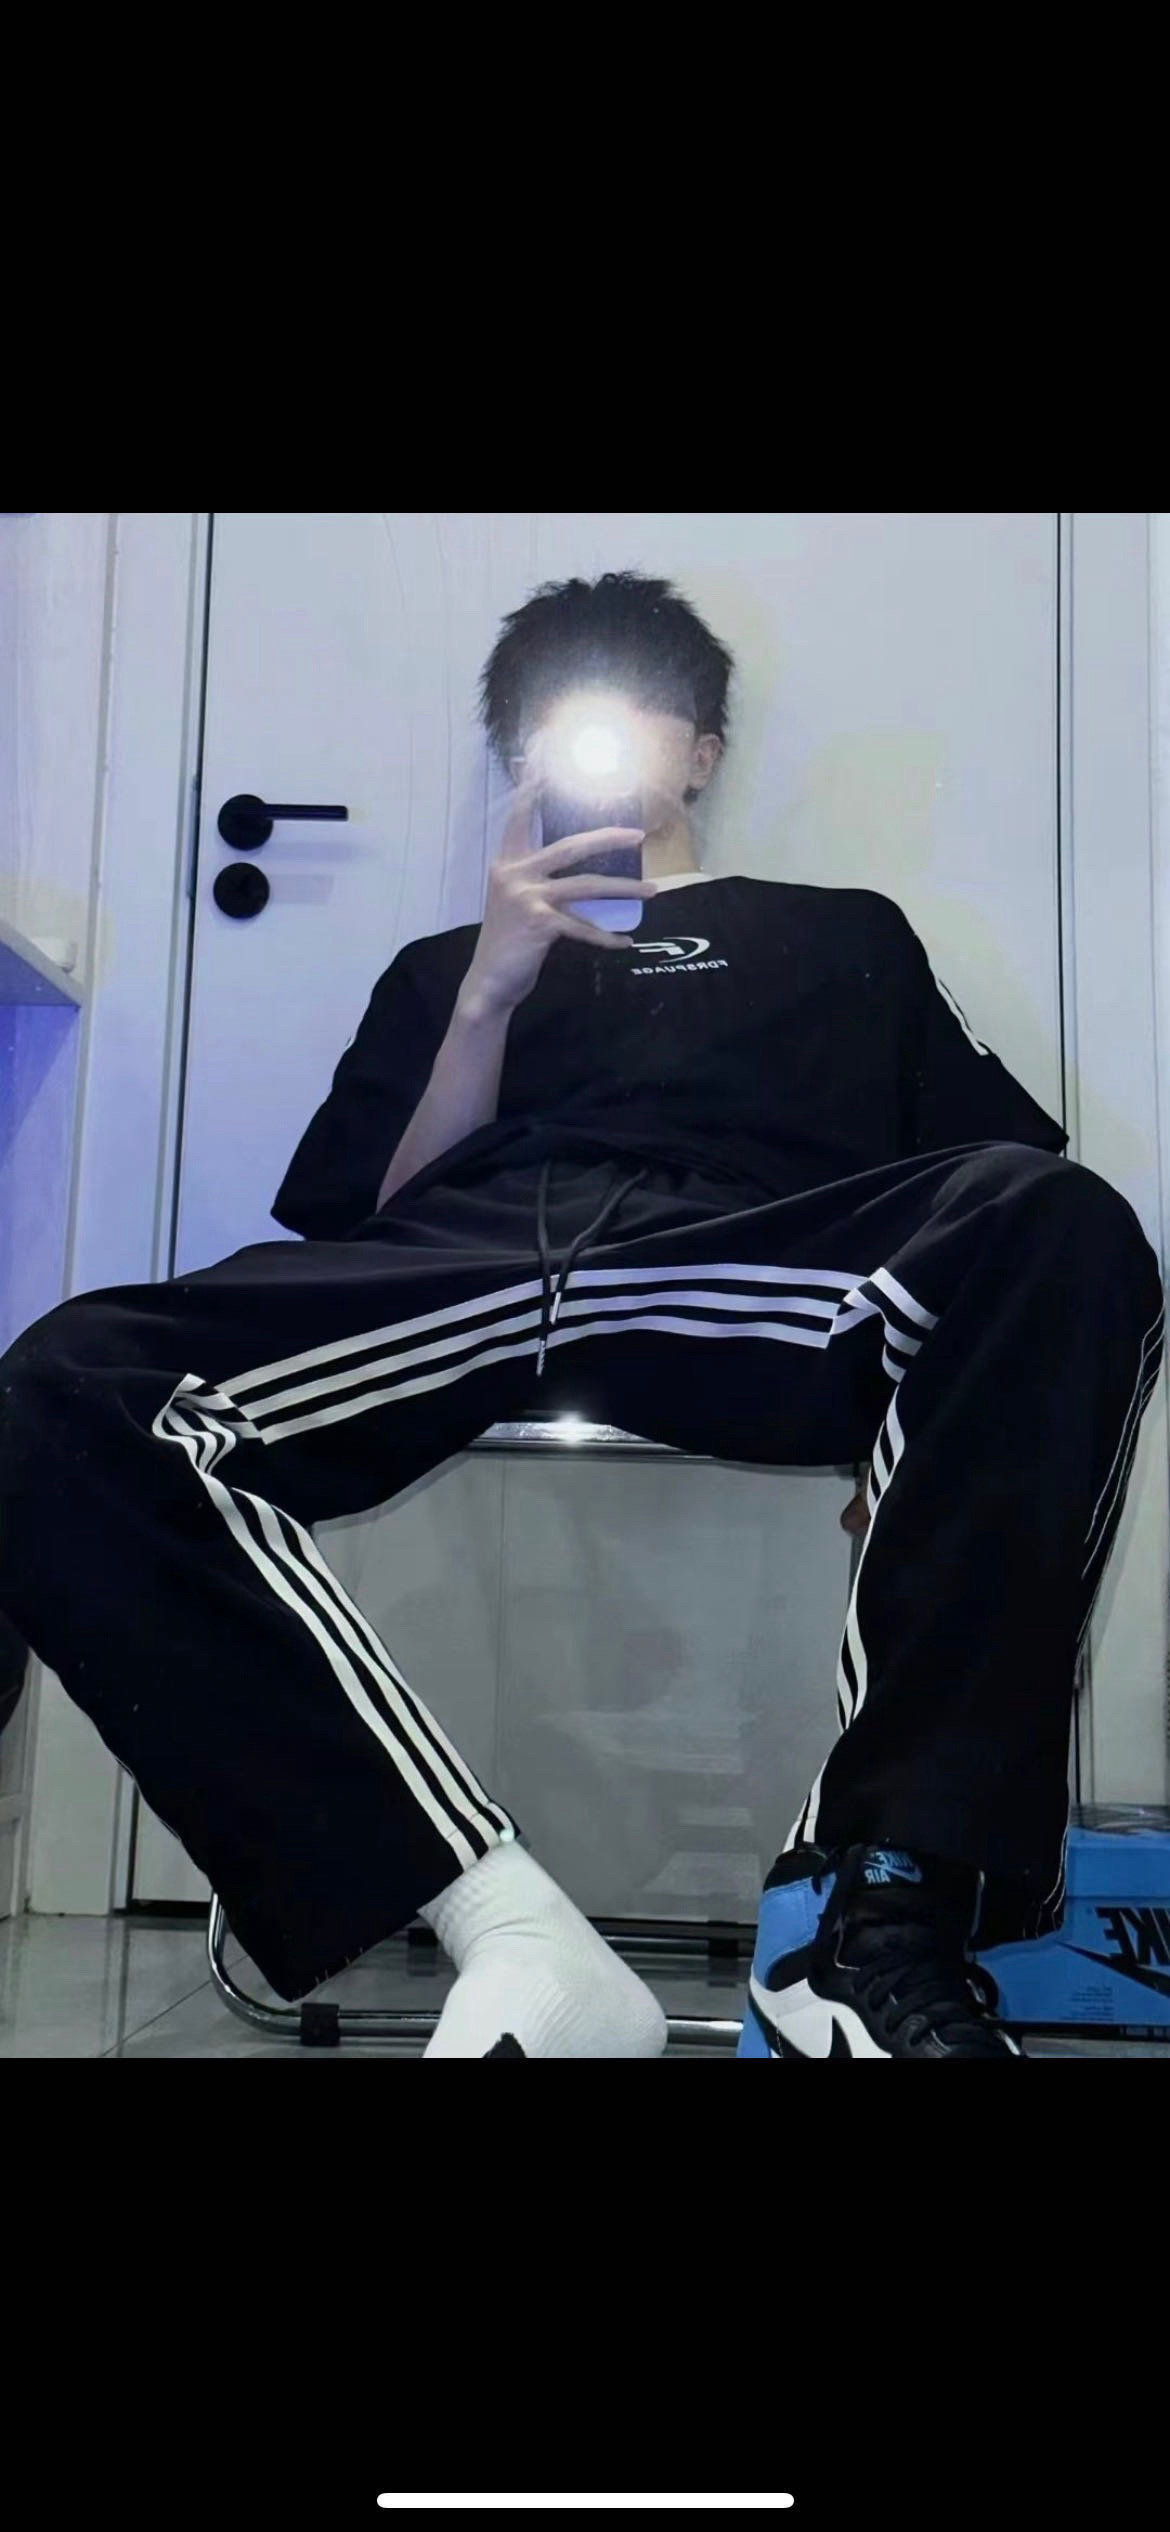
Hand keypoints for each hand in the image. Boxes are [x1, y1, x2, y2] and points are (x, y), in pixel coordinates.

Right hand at [458, 784, 656, 1019]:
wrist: (488, 981)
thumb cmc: (507, 942)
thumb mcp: (514, 900)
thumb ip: (535, 880)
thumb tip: (576, 870)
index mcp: (507, 864)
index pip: (520, 817)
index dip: (531, 788)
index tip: (542, 759)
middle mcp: (515, 874)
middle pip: (571, 846)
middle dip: (608, 839)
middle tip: (638, 835)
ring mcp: (528, 898)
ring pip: (587, 886)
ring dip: (624, 889)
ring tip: (652, 891)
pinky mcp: (541, 924)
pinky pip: (584, 928)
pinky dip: (607, 937)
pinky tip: (626, 942)